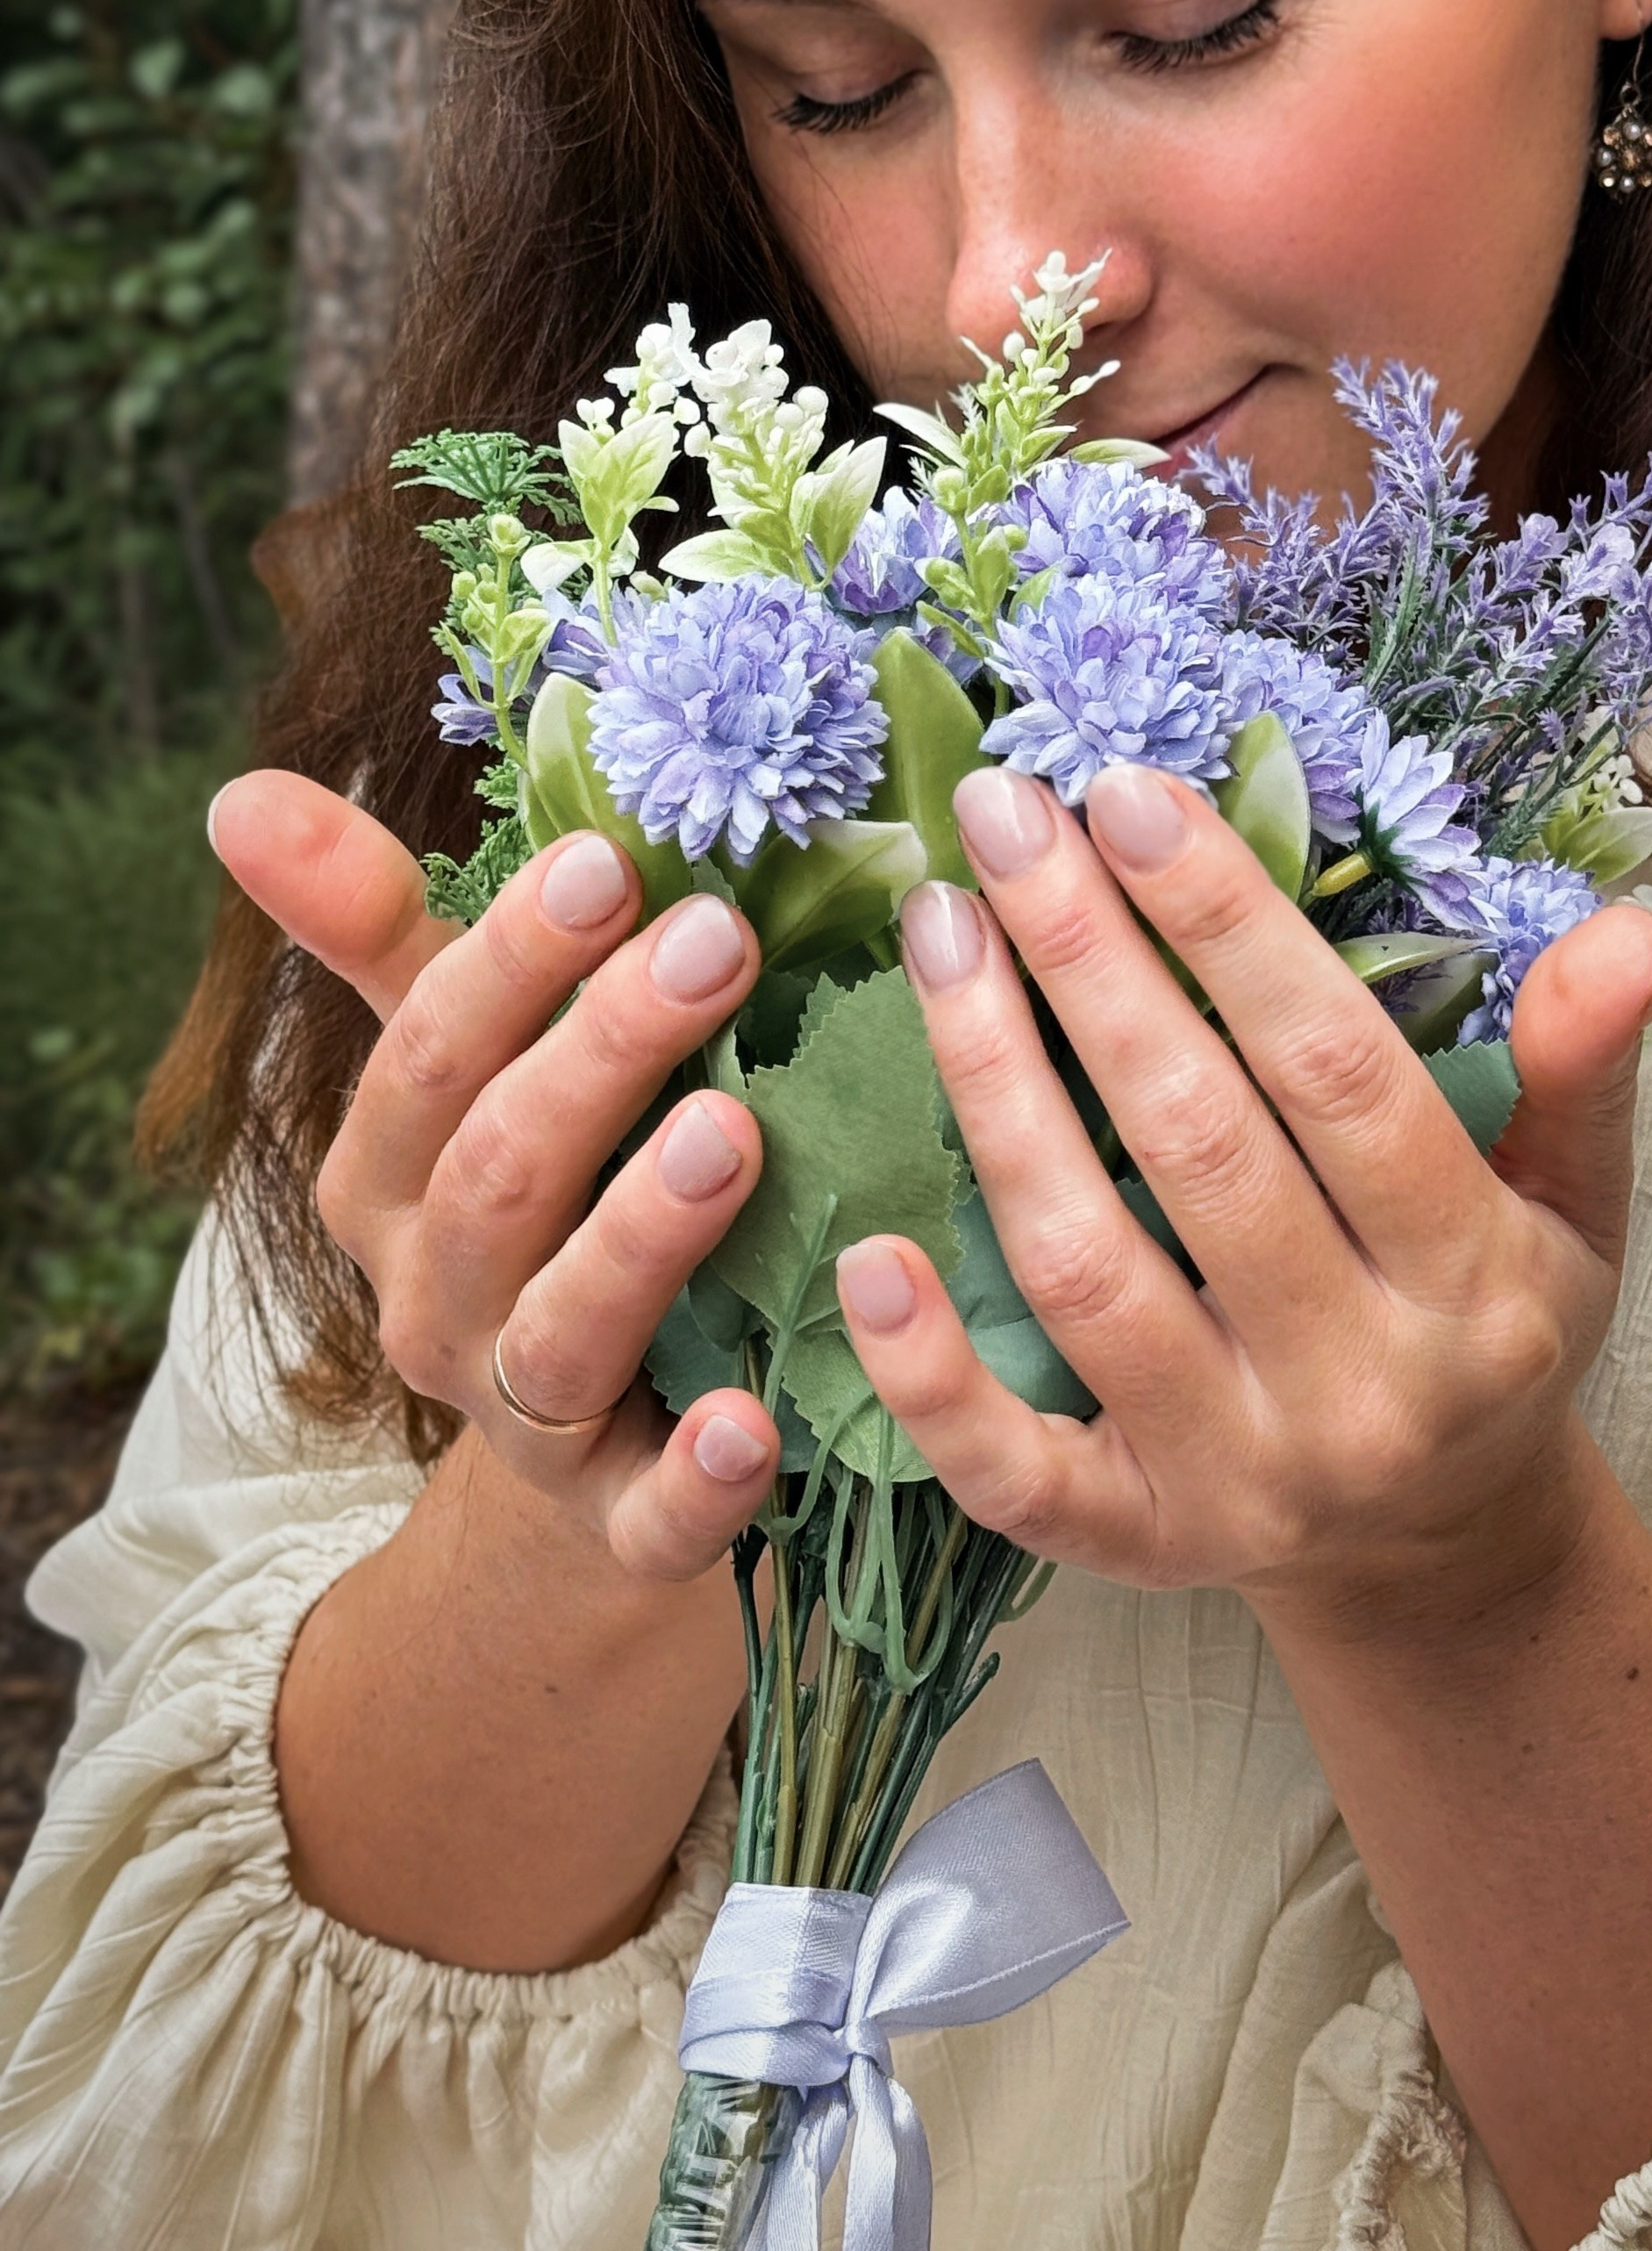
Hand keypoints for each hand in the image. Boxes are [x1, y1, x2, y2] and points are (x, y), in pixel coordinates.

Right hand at [210, 773, 783, 1576]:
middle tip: (718, 940)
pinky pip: (648, 1516)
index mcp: (386, 1183)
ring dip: (644, 1233)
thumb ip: (372, 927)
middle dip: (601, 1054)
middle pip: (501, 1177)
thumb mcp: (455, 1054)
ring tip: (734, 1132)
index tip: (610, 861)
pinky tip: (754, 1421)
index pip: (428, 1058)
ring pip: (563, 1328)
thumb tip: (241, 789)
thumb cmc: (534, 1185)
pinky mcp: (622, 1520)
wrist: (584, 1435)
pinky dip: (696, 1478)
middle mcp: (435, 1302)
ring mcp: (524, 1419)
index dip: (511, 960)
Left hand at [834, 760, 1651, 1630]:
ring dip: (992, 1086)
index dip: (1229, 925)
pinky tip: (870, 1252)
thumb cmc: (1494, 1327)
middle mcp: (1357, 1387)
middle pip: (1195, 1143)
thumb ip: (1581, 1065)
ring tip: (938, 931)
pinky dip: (930, 1375)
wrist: (1444, 1558)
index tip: (1131, 792)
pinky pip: (1012, 1471)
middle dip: (1088, 958)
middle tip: (1006, 813)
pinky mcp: (1127, 1547)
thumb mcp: (1574, 1204)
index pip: (1335, 1073)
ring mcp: (1233, 1475)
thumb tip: (1624, 930)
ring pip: (1085, 1267)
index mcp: (1473, 1284)